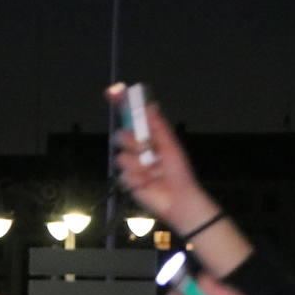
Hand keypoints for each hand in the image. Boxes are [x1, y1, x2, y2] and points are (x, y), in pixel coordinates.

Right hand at [106, 89, 217, 233]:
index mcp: (150, 139)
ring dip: (137, 164)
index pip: (133, 122)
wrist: (177, 198)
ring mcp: (132, 165)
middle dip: (131, 140)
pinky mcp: (128, 181)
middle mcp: (139, 150)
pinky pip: (124, 174)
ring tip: (152, 172)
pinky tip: (148, 183)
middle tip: (143, 146)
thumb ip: (158, 127)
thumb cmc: (178, 172)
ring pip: (122, 157)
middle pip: (122, 136)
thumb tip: (151, 105)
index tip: (116, 95)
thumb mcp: (170, 146)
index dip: (124, 110)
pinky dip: (137, 178)